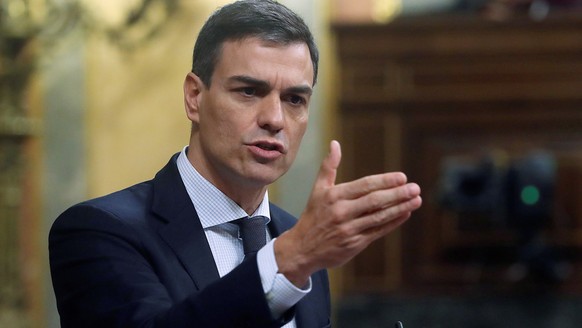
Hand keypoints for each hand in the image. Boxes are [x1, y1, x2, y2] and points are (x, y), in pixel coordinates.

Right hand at [274, 140, 421, 286]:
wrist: (302, 248)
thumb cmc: (313, 215)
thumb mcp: (318, 189)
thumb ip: (329, 166)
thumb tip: (335, 143)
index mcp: (334, 196)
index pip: (364, 186)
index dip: (384, 181)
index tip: (402, 177)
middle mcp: (341, 212)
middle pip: (374, 201)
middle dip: (397, 194)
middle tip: (415, 188)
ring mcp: (349, 229)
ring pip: (379, 217)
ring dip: (400, 208)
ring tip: (416, 200)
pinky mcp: (355, 244)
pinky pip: (378, 232)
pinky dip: (393, 223)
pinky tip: (405, 213)